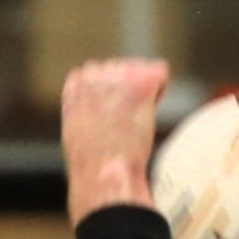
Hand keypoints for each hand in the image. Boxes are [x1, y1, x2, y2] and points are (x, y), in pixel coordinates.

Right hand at [61, 58, 169, 226]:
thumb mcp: (77, 127)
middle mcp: (94, 71)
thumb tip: (105, 107)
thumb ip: (89, 106)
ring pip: (142, 70)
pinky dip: (160, 92)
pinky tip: (147, 113)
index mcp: (76, 81)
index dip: (113, 95)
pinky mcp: (141, 81)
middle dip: (130, 91)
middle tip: (123, 124)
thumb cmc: (92, 161)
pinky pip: (161, 73)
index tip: (111, 118)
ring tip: (131, 122)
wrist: (103, 170)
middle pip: (124, 68)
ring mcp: (118, 74)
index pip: (103, 72)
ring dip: (144, 94)